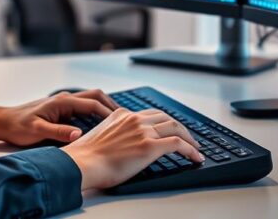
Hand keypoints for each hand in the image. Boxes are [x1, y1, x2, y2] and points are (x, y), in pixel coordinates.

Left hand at [0, 89, 118, 145]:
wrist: (4, 122)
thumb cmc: (18, 126)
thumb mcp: (37, 131)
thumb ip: (58, 132)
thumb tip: (78, 134)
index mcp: (62, 102)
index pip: (92, 104)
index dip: (108, 114)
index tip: (120, 124)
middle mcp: (65, 99)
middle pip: (96, 96)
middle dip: (111, 105)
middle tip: (125, 118)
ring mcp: (64, 102)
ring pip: (90, 100)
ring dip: (104, 107)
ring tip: (117, 121)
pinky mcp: (61, 109)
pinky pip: (84, 107)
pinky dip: (95, 112)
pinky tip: (99, 124)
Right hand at [60, 108, 202, 190]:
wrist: (81, 163)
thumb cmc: (85, 157)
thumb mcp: (101, 136)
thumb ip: (115, 134)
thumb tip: (122, 146)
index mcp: (121, 115)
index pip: (150, 114)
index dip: (163, 122)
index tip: (170, 129)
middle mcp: (134, 119)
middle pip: (166, 118)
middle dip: (179, 127)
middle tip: (187, 138)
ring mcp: (143, 131)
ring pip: (176, 128)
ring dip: (189, 138)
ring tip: (195, 148)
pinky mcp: (150, 146)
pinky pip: (178, 144)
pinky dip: (190, 150)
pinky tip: (196, 157)